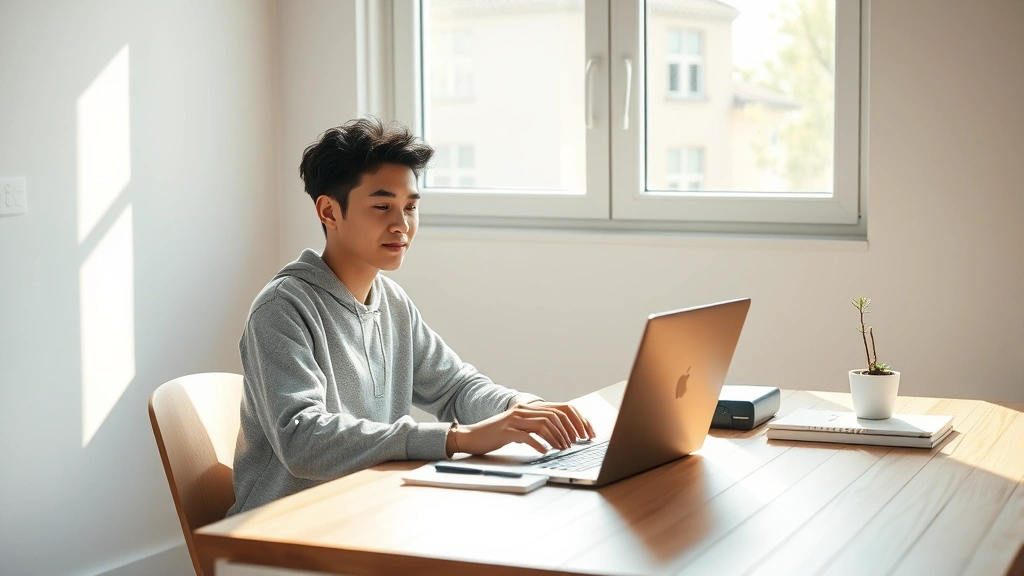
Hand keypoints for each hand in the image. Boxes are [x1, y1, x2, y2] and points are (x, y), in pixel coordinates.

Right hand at [446, 402, 595, 456]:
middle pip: (555, 415)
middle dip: (570, 430)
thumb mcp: (521, 428)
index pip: (561, 409)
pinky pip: (526, 436)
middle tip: (576, 444)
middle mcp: (524, 410)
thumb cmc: (497, 435)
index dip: (577, 420)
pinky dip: (538, 444)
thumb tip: (561, 437)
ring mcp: (514, 419)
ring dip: (557, 438)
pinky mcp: (506, 431)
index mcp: (530, 408)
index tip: (587, 434)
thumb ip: (537, 427)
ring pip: (543, 424)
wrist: (472, 436)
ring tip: (562, 449)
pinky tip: (544, 452)